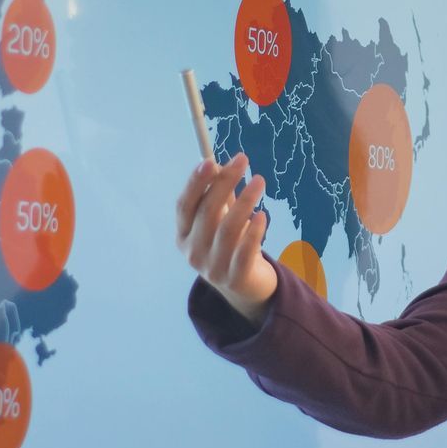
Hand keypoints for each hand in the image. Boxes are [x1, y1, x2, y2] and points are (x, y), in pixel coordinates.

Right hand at [176, 153, 277, 324]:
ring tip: (259, 181)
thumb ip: (219, 197)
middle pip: (207, 213)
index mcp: (183, 235)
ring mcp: (212, 268)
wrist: (246, 287)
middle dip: (224, 183)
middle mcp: (193, 252)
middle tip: (243, 160)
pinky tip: (262, 215)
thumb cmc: (231, 244)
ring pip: (228, 229)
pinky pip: (245, 250)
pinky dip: (254, 231)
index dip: (195, 183)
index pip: (184, 206)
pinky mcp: (234, 278)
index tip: (210, 160)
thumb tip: (222, 166)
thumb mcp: (220, 220)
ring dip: (244, 201)